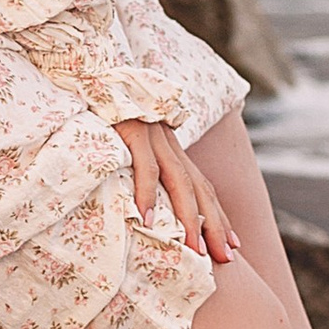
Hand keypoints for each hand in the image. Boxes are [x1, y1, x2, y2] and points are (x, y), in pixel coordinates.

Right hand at [113, 119, 238, 262]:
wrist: (94, 70)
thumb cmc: (107, 111)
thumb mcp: (133, 141)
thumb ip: (144, 165)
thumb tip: (143, 204)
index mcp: (171, 147)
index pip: (203, 186)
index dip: (219, 216)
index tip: (233, 246)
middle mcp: (170, 143)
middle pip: (199, 189)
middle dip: (214, 226)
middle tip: (224, 258)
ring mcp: (153, 137)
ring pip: (179, 182)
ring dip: (188, 218)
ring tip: (193, 250)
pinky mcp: (133, 132)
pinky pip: (144, 168)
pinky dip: (146, 195)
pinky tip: (147, 221)